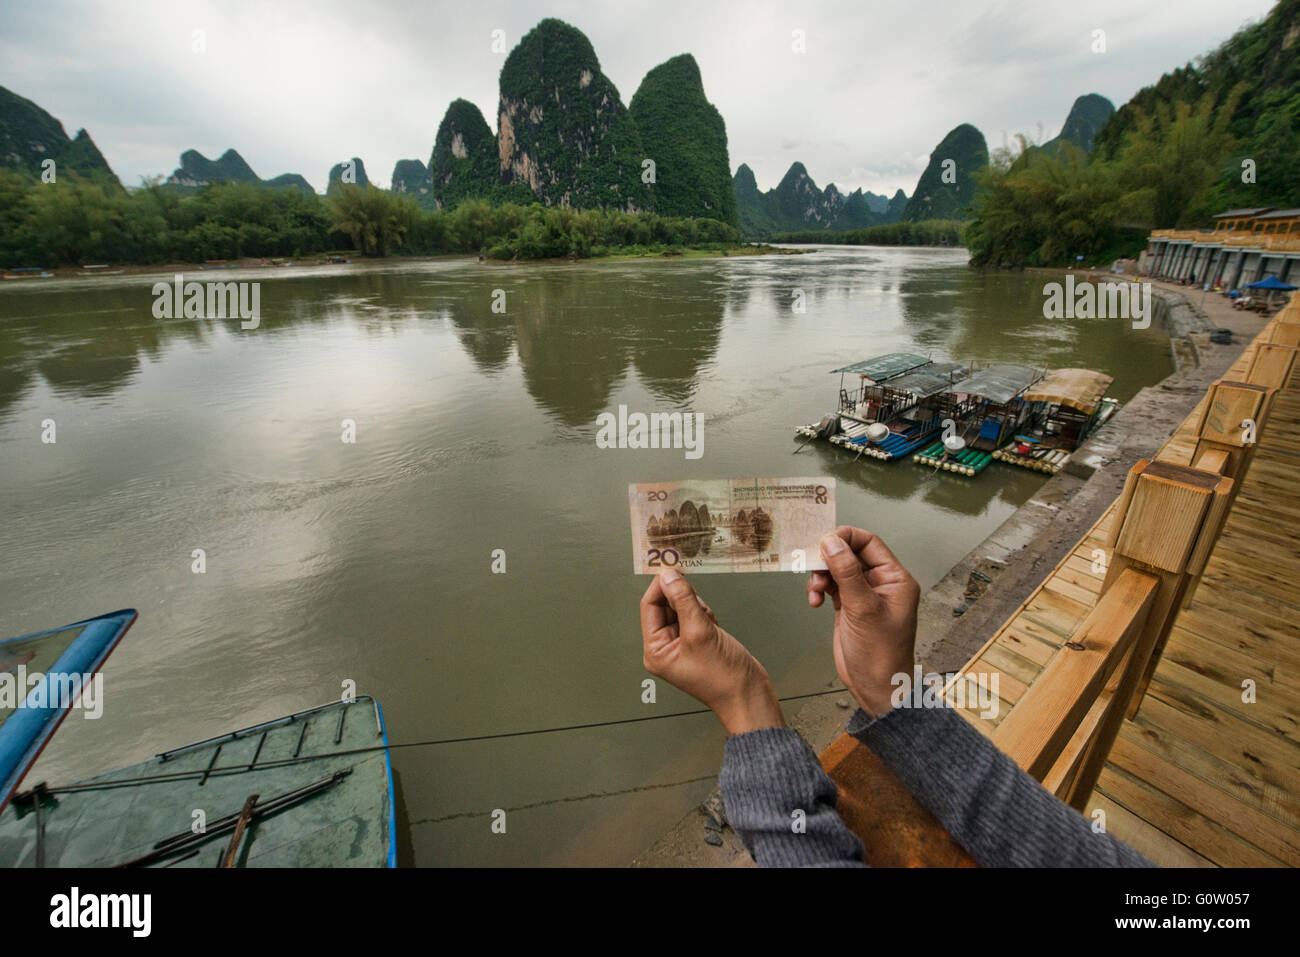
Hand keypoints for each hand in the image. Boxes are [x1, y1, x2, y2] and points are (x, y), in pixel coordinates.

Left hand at [640, 567, 784, 735]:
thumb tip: (669, 575)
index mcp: (656, 650)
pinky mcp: (699, 640)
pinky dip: (706, 614)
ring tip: (709, 624)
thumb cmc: (722, 678)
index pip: (650, 606)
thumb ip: (683, 600)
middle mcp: (665, 646)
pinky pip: (697, 615)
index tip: (672, 566)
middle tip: (696, 596)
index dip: (660, 585)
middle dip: (683, 599)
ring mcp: (683, 643)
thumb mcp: (700, 632)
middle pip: (666, 605)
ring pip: (683, 607)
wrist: (748, 694)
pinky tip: (715, 627)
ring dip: (697, 607)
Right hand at [806, 526, 919, 716]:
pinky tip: (815, 602)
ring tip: (814, 593)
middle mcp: (880, 583)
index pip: (869, 543)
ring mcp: (863, 595)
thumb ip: (847, 573)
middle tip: (813, 568)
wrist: (875, 688)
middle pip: (849, 554)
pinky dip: (819, 589)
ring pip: (836, 569)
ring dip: (820, 576)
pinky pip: (830, 586)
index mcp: (894, 579)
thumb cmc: (881, 654)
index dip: (845, 538)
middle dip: (828, 559)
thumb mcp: (863, 609)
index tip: (823, 543)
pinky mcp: (848, 606)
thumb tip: (831, 541)